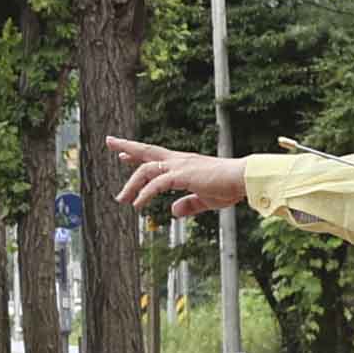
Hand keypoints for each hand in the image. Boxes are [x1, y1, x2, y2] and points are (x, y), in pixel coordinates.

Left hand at [106, 139, 246, 216]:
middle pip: (146, 151)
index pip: (156, 156)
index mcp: (183, 164)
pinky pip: (157, 184)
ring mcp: (180, 166)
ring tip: (121, 199)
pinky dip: (145, 194)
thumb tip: (173, 211)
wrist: (244, 179)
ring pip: (146, 169)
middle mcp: (179, 160)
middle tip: (109, 141)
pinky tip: (137, 205)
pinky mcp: (183, 175)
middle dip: (127, 146)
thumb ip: (189, 204)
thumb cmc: (229, 188)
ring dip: (131, 184)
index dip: (138, 154)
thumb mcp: (205, 199)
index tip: (122, 153)